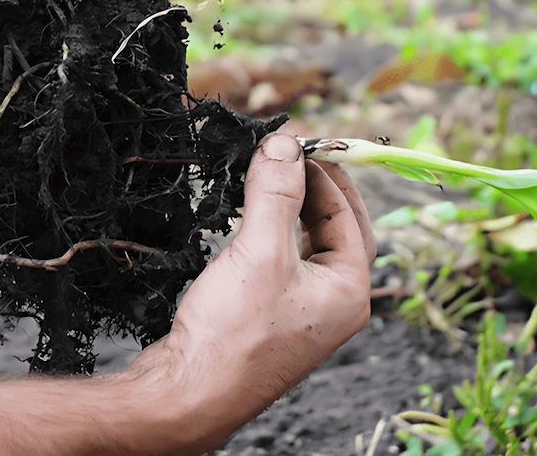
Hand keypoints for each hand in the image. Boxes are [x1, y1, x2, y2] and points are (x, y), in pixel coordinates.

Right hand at [120, 133, 375, 453]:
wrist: (187, 395)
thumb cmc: (233, 336)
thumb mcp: (260, 251)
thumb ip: (276, 193)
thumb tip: (284, 143)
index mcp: (348, 291)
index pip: (349, 216)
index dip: (325, 173)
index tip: (297, 141)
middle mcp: (332, 305)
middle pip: (335, 230)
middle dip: (313, 189)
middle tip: (288, 155)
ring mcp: (300, 315)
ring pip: (304, 245)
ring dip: (289, 210)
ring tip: (266, 178)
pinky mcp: (267, 319)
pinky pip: (279, 263)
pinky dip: (267, 234)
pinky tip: (247, 220)